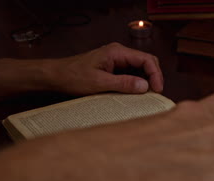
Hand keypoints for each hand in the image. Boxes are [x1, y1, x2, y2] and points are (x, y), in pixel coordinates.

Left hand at [46, 42, 162, 94]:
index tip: (157, 89)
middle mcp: (119, 53)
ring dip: (146, 80)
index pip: (146, 59)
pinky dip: (137, 82)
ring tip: (148, 95)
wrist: (56, 76)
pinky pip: (131, 73)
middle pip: (146, 61)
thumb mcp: (99, 83)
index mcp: (117, 52)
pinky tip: (137, 93)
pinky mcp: (113, 68)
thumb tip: (145, 86)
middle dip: (154, 76)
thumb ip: (123, 83)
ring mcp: (117, 60)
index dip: (155, 74)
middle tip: (156, 93)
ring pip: (140, 68)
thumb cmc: (73, 77)